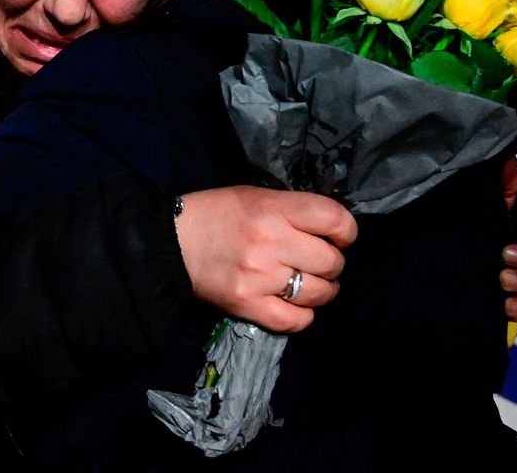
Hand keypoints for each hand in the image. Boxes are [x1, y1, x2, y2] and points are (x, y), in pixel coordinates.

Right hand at [175, 186, 356, 332]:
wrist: (171, 242)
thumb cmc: (217, 214)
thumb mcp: (255, 196)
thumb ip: (292, 210)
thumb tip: (330, 231)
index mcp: (273, 209)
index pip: (334, 219)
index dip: (346, 231)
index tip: (338, 237)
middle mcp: (271, 243)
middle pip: (332, 261)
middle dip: (332, 263)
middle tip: (317, 261)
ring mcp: (260, 278)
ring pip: (319, 293)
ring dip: (322, 290)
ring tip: (309, 284)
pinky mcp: (248, 306)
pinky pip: (296, 320)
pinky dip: (303, 315)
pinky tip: (294, 305)